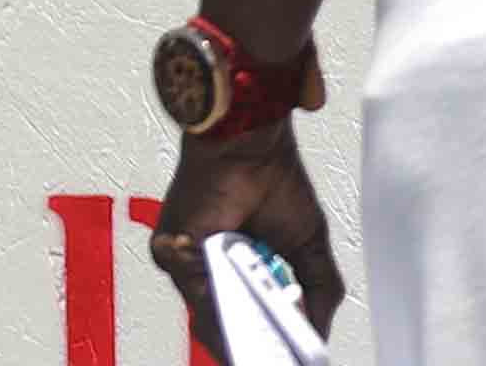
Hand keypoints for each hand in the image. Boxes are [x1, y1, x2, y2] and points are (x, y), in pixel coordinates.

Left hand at [151, 128, 342, 344]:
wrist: (252, 141)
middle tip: (277, 356)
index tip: (282, 356)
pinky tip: (248, 311)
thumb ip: (316, 293)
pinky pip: (193, 290)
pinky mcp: (169, 250)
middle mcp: (207, 270)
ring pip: (209, 314)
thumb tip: (315, 335)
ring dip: (242, 331)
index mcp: (236, 271)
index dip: (263, 342)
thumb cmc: (274, 180)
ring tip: (269, 344)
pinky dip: (221, 307)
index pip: (244, 320)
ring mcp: (186, 263)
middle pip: (224, 324)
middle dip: (253, 344)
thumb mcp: (308, 248)